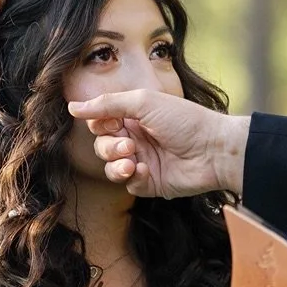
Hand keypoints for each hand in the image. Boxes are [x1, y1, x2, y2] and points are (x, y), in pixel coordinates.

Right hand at [67, 90, 249, 199]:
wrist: (213, 150)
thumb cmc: (184, 120)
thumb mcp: (143, 102)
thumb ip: (107, 104)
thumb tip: (72, 107)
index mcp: (134, 116)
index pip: (100, 122)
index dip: (100, 124)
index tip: (112, 123)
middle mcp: (136, 138)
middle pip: (102, 145)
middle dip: (109, 147)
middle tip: (128, 145)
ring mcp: (143, 161)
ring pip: (111, 167)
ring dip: (116, 164)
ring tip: (134, 160)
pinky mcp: (150, 183)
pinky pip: (128, 184)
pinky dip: (133, 178)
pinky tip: (147, 171)